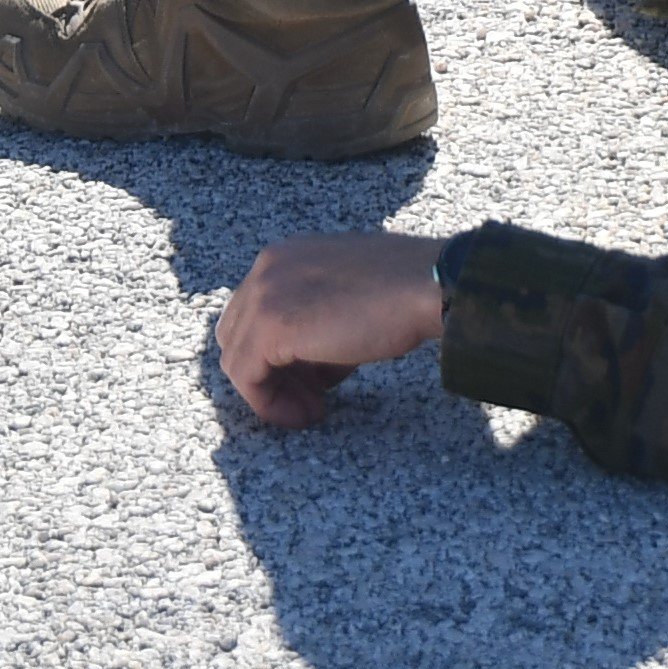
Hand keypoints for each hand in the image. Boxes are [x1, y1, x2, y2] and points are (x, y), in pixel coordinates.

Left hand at [217, 231, 444, 428]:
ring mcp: (264, 295)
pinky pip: (248, 379)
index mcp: (284, 255)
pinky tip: (307, 413)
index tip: (308, 380)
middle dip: (270, 373)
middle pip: (238, 336)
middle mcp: (265, 268)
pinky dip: (271, 404)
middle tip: (310, 398)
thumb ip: (313, 315)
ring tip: (311, 410)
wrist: (429, 285)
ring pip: (238, 360)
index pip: (253, 313)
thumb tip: (304, 363)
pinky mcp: (270, 327)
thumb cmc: (404, 288)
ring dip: (272, 393)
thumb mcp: (345, 293)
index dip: (274, 352)